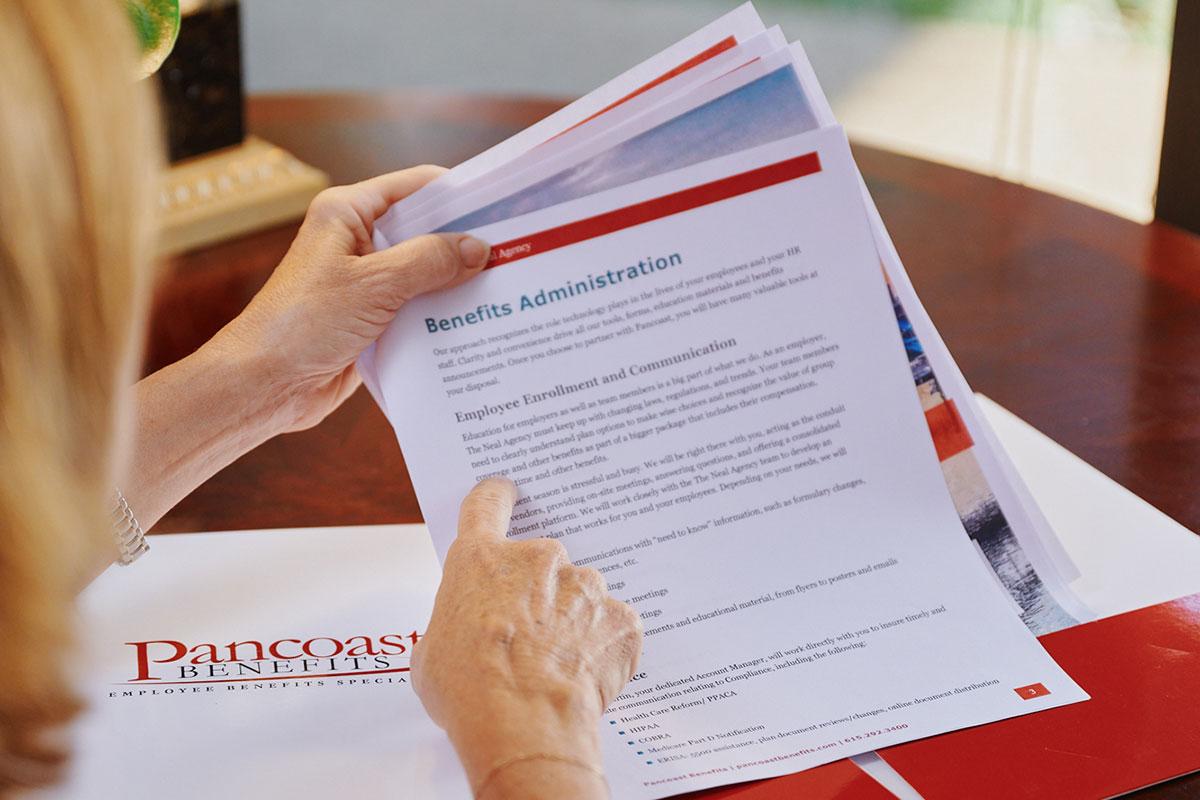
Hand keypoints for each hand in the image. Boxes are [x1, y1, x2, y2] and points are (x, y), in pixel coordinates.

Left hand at [212, 166, 489, 431]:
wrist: (263, 384)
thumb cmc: (303, 323)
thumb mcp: (375, 284)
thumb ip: (429, 261)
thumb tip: (478, 248)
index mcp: (347, 213)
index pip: (415, 187)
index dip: (459, 193)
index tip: (504, 205)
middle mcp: (356, 242)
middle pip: (424, 231)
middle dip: (465, 244)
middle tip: (516, 253)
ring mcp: (364, 283)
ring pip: (424, 274)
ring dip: (456, 285)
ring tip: (507, 290)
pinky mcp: (370, 320)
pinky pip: (416, 310)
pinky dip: (441, 316)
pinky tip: (477, 324)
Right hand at [412, 478, 642, 797]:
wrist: (524, 723)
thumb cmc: (468, 691)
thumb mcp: (432, 652)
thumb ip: (456, 622)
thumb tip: (469, 633)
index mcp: (482, 560)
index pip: (487, 504)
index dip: (495, 498)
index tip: (505, 494)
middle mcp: (539, 559)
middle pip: (540, 561)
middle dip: (536, 591)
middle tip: (526, 635)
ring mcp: (586, 586)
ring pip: (580, 595)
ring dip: (573, 619)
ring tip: (557, 666)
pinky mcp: (621, 617)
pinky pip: (612, 626)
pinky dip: (602, 647)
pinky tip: (586, 676)